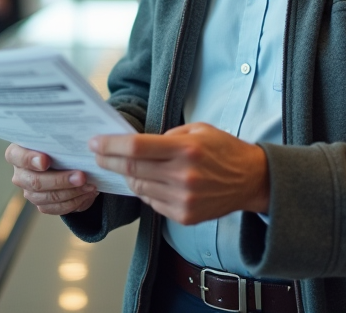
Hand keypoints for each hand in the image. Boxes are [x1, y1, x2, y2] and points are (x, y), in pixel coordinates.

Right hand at [5, 143, 98, 214]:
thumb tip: (80, 139)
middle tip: (81, 176)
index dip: (29, 159)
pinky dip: (73, 202)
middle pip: (35, 181)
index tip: (45, 161)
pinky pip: (55, 208)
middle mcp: (21, 174)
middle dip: (60, 180)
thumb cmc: (60, 145)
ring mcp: (29, 191)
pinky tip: (87, 193)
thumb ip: (59, 138)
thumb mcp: (58, 137)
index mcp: (17, 153)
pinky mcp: (41, 204)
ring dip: (71, 192)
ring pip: (47, 197)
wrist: (67, 162)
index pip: (15, 156)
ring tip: (89, 185)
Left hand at [90, 123, 269, 225]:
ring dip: (127, 176)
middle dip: (109, 161)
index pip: (136, 148)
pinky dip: (145, 191)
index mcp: (186, 149)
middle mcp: (183, 176)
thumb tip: (135, 143)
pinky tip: (151, 181)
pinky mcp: (184, 216)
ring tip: (126, 167)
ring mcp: (183, 199)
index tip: (95, 142)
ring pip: (138, 188)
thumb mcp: (198, 129)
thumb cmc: (224, 150)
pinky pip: (151, 202)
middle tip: (98, 154)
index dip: (110, 145)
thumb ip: (167, 136)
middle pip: (131, 170)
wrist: (250, 180)